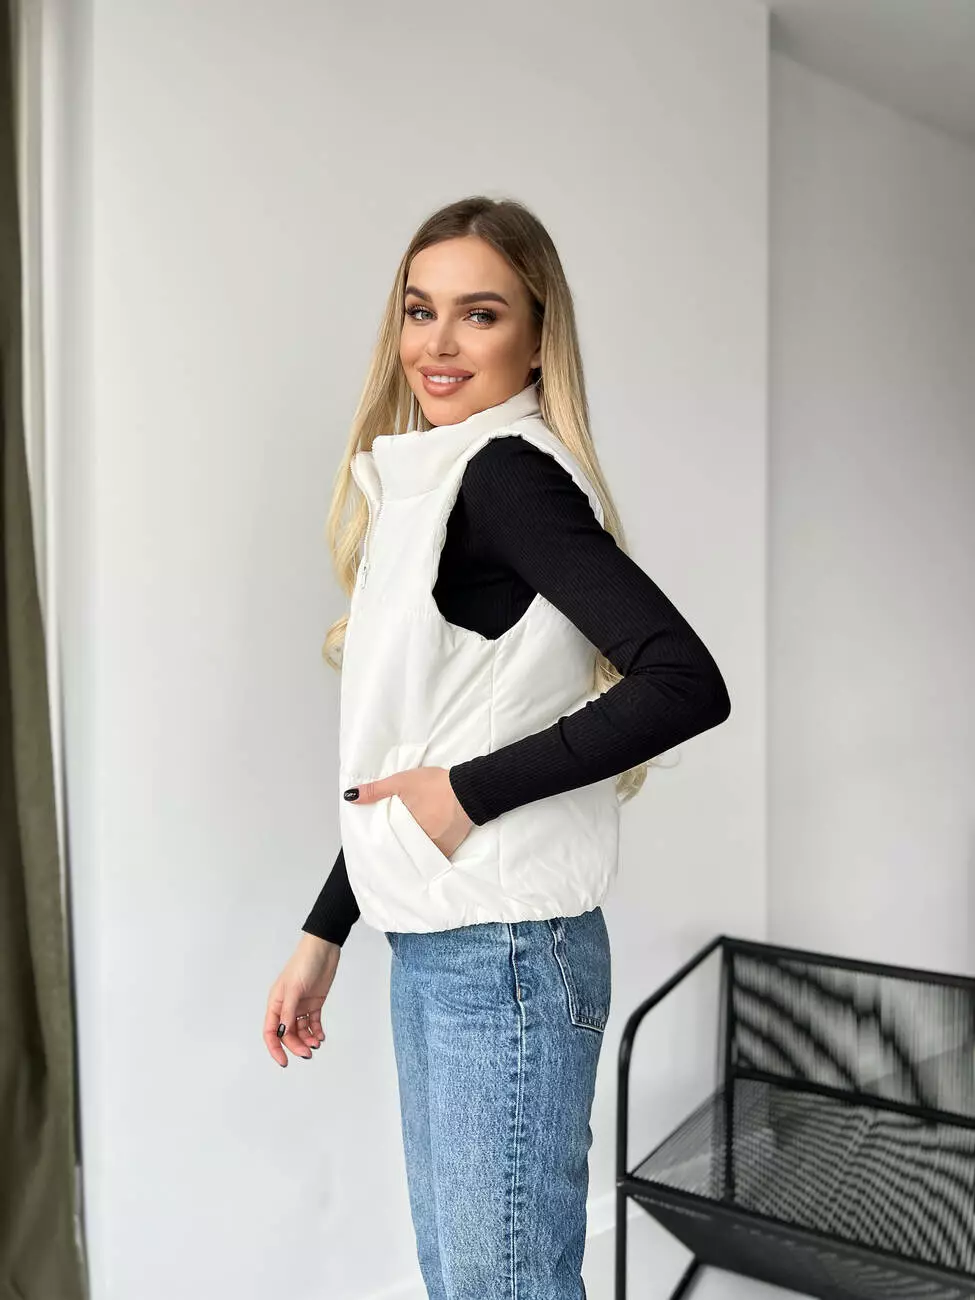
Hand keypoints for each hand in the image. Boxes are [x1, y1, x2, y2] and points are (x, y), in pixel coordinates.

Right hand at [263, 932, 340, 1066]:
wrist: (324, 949)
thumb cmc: (304, 963)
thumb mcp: (294, 988)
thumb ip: (288, 1011)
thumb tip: (283, 1032)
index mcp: (276, 1002)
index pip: (271, 1031)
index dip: (275, 1048)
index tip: (284, 1062)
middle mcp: (287, 1006)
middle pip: (288, 1034)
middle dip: (296, 1046)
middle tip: (308, 1053)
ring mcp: (301, 1005)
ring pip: (301, 1030)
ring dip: (308, 1040)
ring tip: (317, 1043)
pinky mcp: (314, 1003)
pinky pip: (313, 1023)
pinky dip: (317, 1031)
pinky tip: (321, 1036)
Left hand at [344, 766, 473, 857]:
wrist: (469, 789)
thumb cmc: (436, 785)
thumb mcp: (402, 782)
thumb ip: (376, 790)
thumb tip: (350, 796)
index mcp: (407, 829)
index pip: (389, 840)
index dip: (382, 841)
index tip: (377, 843)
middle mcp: (421, 843)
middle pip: (404, 848)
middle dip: (397, 847)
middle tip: (390, 845)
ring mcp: (436, 848)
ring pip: (419, 854)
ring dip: (413, 850)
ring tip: (406, 846)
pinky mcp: (449, 848)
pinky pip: (435, 856)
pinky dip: (429, 853)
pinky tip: (424, 849)